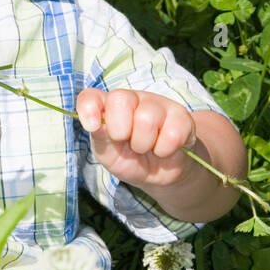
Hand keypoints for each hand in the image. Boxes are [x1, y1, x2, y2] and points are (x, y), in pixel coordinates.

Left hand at [75, 87, 197, 189]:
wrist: (160, 173)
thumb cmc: (130, 159)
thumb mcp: (109, 154)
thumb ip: (100, 137)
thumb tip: (95, 124)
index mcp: (108, 107)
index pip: (91, 96)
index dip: (89, 108)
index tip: (92, 127)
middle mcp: (132, 99)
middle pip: (120, 100)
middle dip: (120, 131)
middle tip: (127, 142)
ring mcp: (158, 104)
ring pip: (146, 118)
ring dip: (143, 144)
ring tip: (146, 148)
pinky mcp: (181, 116)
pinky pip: (172, 134)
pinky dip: (164, 150)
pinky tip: (163, 149)